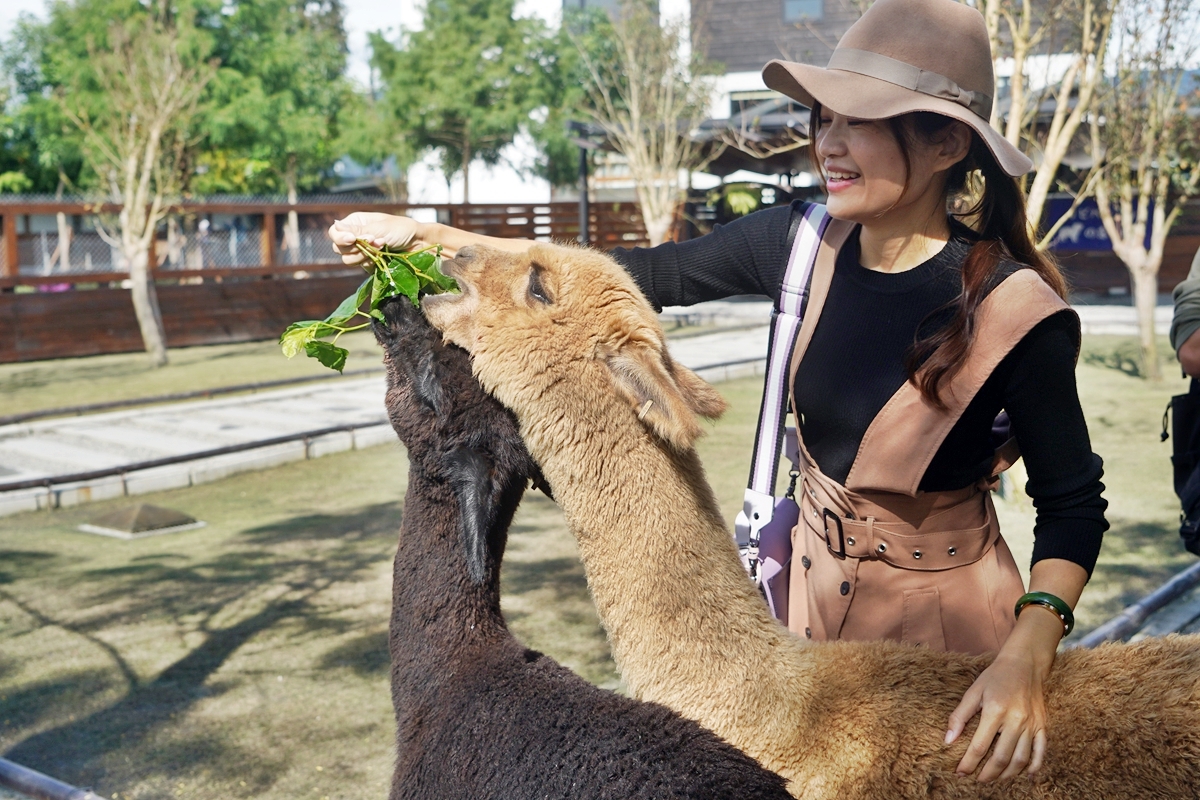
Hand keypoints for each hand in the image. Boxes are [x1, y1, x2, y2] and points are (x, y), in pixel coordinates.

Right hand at [327, 212, 425, 266]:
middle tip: (375, 242)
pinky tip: (383, 256)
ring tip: (382, 247)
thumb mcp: (379, 228)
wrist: (418, 244)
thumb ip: (357, 231)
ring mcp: (362, 251)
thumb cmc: (401, 229)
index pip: (334, 233)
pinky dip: (371, 263)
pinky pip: (361, 267)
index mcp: (355, 223)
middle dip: (356, 248)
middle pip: (338, 248)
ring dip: (365, 255)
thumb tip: (335, 225)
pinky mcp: (369, 262)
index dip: (340, 238)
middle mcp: (355, 236)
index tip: (353, 240)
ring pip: (348, 260)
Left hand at [945, 612, 1058, 781]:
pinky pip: (1041, 751)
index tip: (960, 773)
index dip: (969, 762)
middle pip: (1002, 757)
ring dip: (1008, 774)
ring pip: (1021, 759)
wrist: (1025, 664)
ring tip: (996, 779)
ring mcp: (1032, 724)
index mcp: (996, 710)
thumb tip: (948, 740)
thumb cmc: (995, 677)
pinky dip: (1034, 767)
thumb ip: (959, 716)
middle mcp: (1016, 720)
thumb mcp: (973, 692)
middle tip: (978, 780)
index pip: (979, 745)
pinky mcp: (1043, 726)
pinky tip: (1025, 776)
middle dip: (988, 773)